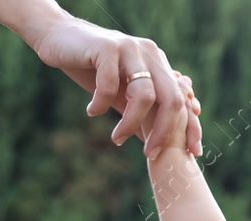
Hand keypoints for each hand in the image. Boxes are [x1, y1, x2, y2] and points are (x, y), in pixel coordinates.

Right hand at [32, 17, 202, 157]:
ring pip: (143, 95)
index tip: (193, 153)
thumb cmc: (90, 68)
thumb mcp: (120, 94)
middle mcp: (150, 53)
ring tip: (116, 138)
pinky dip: (101, 103)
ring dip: (130, 123)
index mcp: (158, 64)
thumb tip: (155, 142)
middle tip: (151, 153)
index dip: (191, 126)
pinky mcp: (107, 47)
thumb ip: (139, 113)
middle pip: (171, 99)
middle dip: (163, 132)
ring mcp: (130, 48)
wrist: (56, 37)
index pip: (183, 99)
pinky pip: (110, 85)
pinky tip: (92, 111)